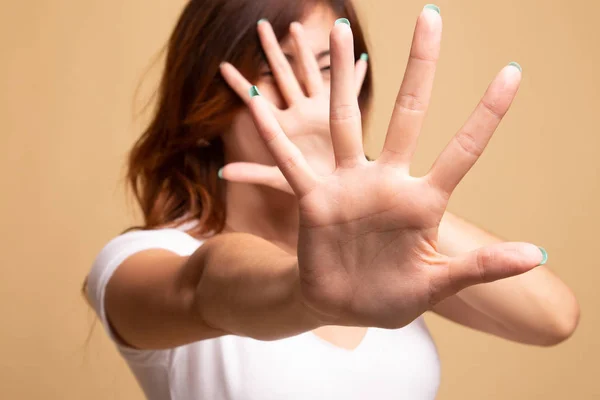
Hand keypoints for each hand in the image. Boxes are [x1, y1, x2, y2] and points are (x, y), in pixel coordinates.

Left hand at [220, 20, 367, 182]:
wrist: (334, 195)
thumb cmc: (305, 188)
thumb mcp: (278, 179)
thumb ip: (253, 173)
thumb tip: (223, 173)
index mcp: (281, 126)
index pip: (256, 100)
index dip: (239, 85)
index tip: (221, 66)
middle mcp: (298, 112)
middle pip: (282, 76)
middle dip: (272, 51)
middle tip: (260, 25)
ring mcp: (320, 110)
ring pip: (311, 73)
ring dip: (306, 51)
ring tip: (296, 26)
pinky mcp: (344, 114)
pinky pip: (350, 89)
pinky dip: (355, 74)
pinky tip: (358, 55)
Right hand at [244, 11, 544, 328]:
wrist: (345, 306)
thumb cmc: (392, 295)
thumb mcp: (437, 284)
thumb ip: (479, 267)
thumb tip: (534, 257)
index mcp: (422, 201)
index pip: (462, 150)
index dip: (487, 114)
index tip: (511, 73)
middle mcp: (387, 181)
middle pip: (407, 113)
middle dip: (420, 67)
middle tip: (431, 17)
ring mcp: (348, 185)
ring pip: (347, 121)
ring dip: (342, 79)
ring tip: (340, 29)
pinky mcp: (314, 198)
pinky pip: (290, 162)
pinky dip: (274, 136)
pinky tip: (260, 105)